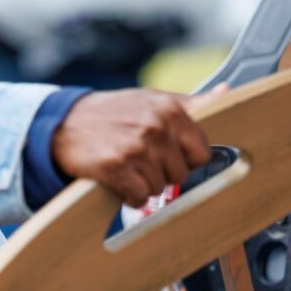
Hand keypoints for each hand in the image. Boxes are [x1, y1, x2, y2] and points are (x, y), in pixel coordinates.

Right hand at [50, 88, 217, 207]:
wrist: (63, 123)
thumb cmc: (112, 113)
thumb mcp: (152, 100)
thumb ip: (191, 102)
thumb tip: (226, 93)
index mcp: (170, 109)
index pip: (201, 151)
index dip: (186, 158)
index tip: (169, 155)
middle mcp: (156, 127)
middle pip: (181, 173)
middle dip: (163, 173)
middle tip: (141, 160)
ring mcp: (136, 148)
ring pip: (160, 188)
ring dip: (143, 184)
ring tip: (127, 166)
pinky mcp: (116, 167)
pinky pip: (139, 197)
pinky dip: (129, 195)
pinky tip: (118, 180)